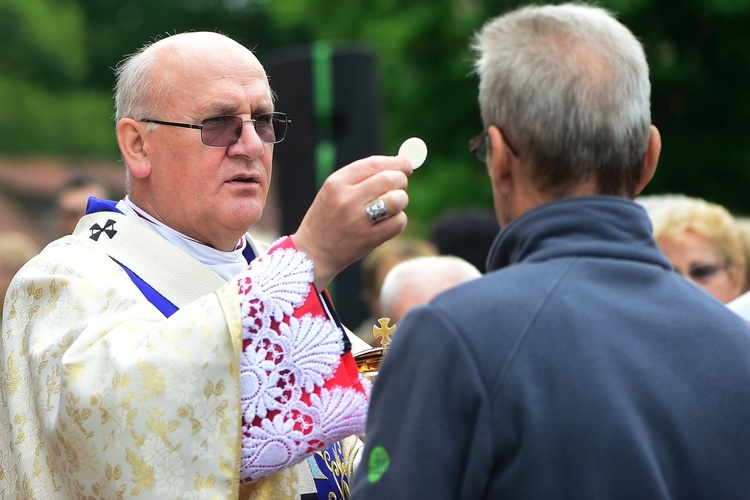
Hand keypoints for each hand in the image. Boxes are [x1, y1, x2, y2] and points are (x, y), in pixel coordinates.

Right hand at [293, 155, 411, 289]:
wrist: (313, 252)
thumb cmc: (328, 217)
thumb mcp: (334, 191)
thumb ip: (362, 176)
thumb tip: (400, 164)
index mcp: (336, 182)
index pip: (374, 164)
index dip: (396, 162)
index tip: (406, 166)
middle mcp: (347, 199)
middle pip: (390, 179)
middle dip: (401, 181)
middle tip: (398, 188)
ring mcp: (358, 220)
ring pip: (398, 199)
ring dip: (401, 201)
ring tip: (390, 207)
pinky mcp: (369, 239)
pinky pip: (399, 222)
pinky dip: (398, 221)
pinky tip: (386, 223)